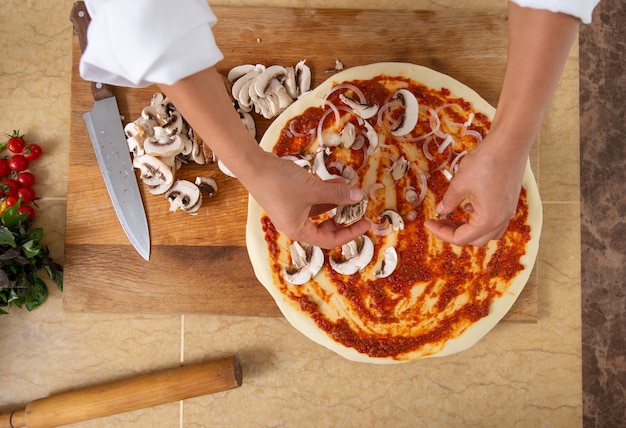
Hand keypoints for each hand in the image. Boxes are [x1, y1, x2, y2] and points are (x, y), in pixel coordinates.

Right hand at [244, 152, 369, 248]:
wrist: (254, 166)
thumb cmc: (280, 183)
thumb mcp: (314, 189)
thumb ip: (338, 193)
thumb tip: (358, 197)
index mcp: (299, 230)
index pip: (329, 240)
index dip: (350, 233)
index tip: (365, 224)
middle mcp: (295, 224)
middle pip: (325, 227)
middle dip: (344, 216)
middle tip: (360, 208)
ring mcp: (292, 210)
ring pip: (320, 210)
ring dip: (336, 200)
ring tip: (351, 189)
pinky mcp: (290, 196)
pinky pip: (312, 198)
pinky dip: (325, 192)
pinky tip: (337, 180)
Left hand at [424, 131, 527, 245]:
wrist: (509, 143)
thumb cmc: (486, 163)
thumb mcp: (459, 184)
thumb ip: (448, 202)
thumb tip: (441, 211)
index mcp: (488, 220)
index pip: (461, 238)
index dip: (441, 232)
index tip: (428, 222)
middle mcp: (501, 220)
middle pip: (476, 240)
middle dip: (455, 233)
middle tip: (440, 221)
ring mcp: (508, 211)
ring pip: (488, 232)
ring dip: (470, 228)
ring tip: (454, 216)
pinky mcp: (510, 202)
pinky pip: (495, 219)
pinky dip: (481, 219)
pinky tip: (469, 204)